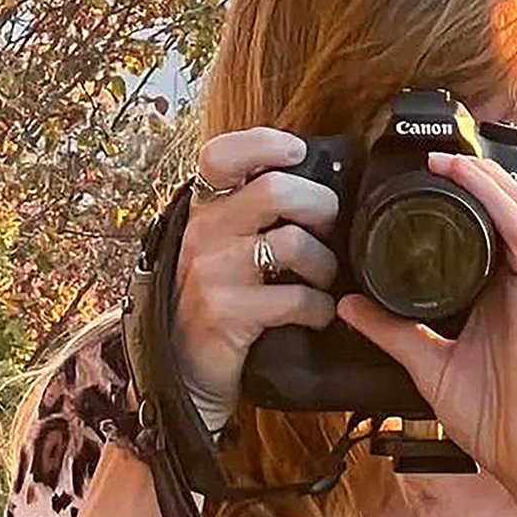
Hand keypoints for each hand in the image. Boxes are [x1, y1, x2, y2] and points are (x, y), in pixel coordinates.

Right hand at [169, 128, 341, 420]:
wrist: (188, 373)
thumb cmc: (217, 306)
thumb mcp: (221, 252)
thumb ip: (251, 218)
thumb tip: (317, 188)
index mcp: (203, 212)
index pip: (222, 155)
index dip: (264, 143)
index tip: (297, 152)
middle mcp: (203, 234)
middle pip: (275, 190)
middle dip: (320, 206)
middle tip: (328, 229)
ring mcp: (212, 272)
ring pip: (292, 242)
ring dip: (324, 264)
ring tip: (323, 281)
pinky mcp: (227, 312)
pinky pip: (294, 298)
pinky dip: (319, 308)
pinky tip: (317, 314)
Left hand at [335, 150, 516, 506]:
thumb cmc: (490, 416)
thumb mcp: (427, 366)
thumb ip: (391, 332)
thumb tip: (347, 306)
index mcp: (496, 290)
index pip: (489, 222)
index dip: (469, 190)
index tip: (430, 169)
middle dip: (483, 180)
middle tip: (444, 162)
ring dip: (506, 201)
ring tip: (473, 179)